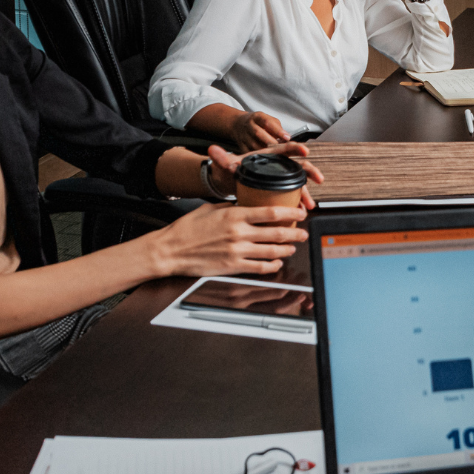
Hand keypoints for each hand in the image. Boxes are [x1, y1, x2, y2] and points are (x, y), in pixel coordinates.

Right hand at [141, 201, 308, 276]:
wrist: (170, 250)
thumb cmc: (187, 229)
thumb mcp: (210, 208)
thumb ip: (231, 207)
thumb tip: (246, 205)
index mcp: (234, 215)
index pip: (271, 213)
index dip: (290, 213)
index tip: (300, 213)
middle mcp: (238, 233)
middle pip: (276, 233)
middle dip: (295, 233)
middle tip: (303, 232)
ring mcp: (237, 251)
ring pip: (272, 251)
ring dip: (287, 249)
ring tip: (293, 247)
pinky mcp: (232, 266)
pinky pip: (259, 268)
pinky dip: (272, 265)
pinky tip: (277, 262)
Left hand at [206, 142, 324, 208]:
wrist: (228, 183)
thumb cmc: (230, 170)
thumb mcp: (227, 164)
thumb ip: (222, 158)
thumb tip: (212, 150)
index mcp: (268, 155)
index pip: (285, 149)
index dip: (296, 148)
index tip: (305, 151)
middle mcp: (278, 166)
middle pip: (299, 166)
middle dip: (310, 172)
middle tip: (318, 179)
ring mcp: (280, 179)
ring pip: (299, 183)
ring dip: (306, 193)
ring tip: (308, 204)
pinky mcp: (280, 192)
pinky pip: (293, 196)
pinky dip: (298, 204)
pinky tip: (300, 211)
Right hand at [229, 110, 289, 150]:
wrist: (238, 124)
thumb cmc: (258, 123)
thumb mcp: (268, 119)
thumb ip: (277, 127)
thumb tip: (286, 138)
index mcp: (257, 117)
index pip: (267, 122)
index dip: (278, 130)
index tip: (287, 137)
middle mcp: (249, 125)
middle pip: (258, 133)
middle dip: (271, 141)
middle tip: (281, 147)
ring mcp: (243, 136)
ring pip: (254, 145)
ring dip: (266, 150)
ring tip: (276, 153)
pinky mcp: (241, 146)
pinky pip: (250, 153)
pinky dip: (259, 155)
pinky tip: (267, 156)